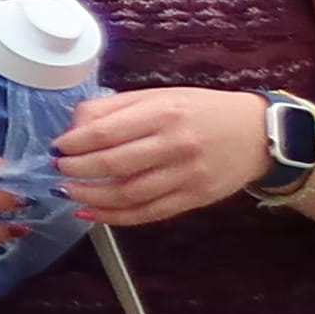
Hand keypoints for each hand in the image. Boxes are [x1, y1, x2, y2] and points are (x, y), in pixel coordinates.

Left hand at [57, 86, 272, 228]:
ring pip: (127, 194)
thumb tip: (72, 128)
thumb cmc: (200, 111)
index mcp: (162, 112)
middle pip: (112, 165)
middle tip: (57, 169)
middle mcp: (175, 144)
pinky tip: (91, 214)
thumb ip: (112, 108)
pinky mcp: (194, 198)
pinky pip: (148, 213)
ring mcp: (186, 175)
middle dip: (76, 170)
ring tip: (68, 191)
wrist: (258, 133)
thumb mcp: (157, 96)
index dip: (73, 144)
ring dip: (90, 196)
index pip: (104, 133)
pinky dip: (115, 217)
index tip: (57, 148)